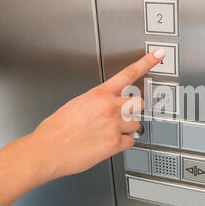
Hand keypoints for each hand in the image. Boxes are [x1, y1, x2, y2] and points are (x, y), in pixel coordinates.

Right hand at [26, 49, 165, 184]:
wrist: (46, 150)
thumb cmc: (56, 129)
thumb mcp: (77, 104)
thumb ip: (98, 102)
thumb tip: (109, 105)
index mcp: (98, 94)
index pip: (128, 73)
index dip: (146, 63)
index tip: (158, 55)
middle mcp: (108, 107)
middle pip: (139, 103)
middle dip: (133, 110)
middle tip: (119, 117)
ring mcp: (113, 125)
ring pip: (136, 124)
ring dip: (127, 129)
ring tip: (108, 133)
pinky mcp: (114, 144)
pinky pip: (131, 142)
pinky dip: (122, 143)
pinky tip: (108, 143)